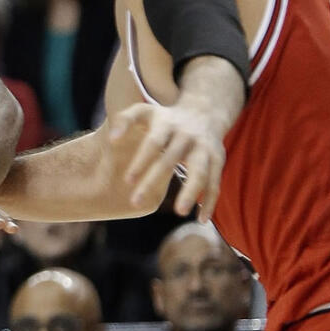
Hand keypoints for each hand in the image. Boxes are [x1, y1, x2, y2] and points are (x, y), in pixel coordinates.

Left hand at [109, 102, 224, 221]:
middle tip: (135, 202)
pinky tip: (201, 219)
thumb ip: (124, 120)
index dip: (141, 161)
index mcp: (166, 124)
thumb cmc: (164, 118)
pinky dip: (210, 201)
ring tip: (179, 212)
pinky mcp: (218, 160)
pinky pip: (215, 182)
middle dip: (153, 181)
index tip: (127, 181)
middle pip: (170, 160)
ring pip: (200, 172)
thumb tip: (112, 140)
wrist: (205, 112)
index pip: (153, 142)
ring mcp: (204, 148)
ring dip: (190, 192)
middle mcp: (187, 136)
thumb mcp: (144, 111)